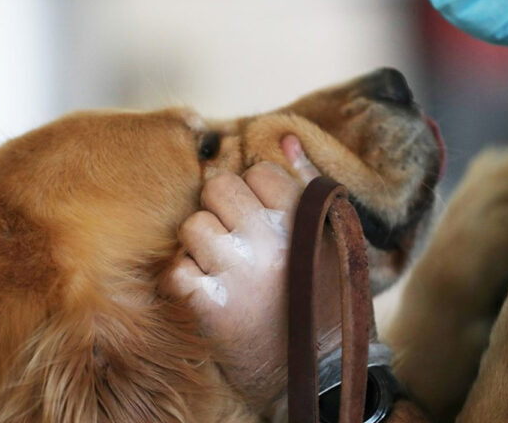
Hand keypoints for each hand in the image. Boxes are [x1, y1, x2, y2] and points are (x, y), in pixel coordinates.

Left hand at [160, 136, 337, 410]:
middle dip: (222, 209)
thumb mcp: (332, 237)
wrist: (318, 371)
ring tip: (224, 268)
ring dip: (202, 245)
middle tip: (236, 238)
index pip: (257, 171)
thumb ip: (306, 182)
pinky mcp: (209, 307)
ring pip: (192, 226)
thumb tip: (283, 135)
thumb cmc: (325, 296)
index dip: (255, 192)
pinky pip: (175, 269)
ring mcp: (237, 272)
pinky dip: (185, 279)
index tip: (263, 218)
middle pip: (216, 187)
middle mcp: (267, 238)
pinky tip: (209, 291)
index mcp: (300, 218)